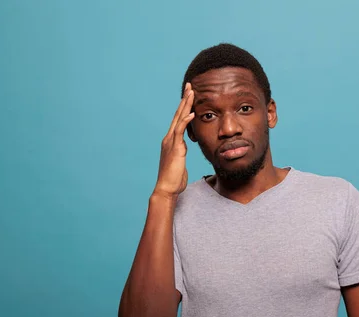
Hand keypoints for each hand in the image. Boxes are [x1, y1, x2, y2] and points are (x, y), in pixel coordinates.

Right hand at [153, 83, 194, 197]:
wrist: (167, 188)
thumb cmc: (174, 178)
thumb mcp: (179, 161)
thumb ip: (180, 152)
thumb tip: (184, 148)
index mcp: (171, 140)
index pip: (178, 119)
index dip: (184, 106)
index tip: (190, 94)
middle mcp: (169, 138)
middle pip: (178, 114)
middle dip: (184, 99)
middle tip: (190, 86)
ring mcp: (171, 142)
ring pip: (178, 119)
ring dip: (185, 105)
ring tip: (192, 92)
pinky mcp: (174, 148)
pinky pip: (180, 131)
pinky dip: (185, 121)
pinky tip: (192, 113)